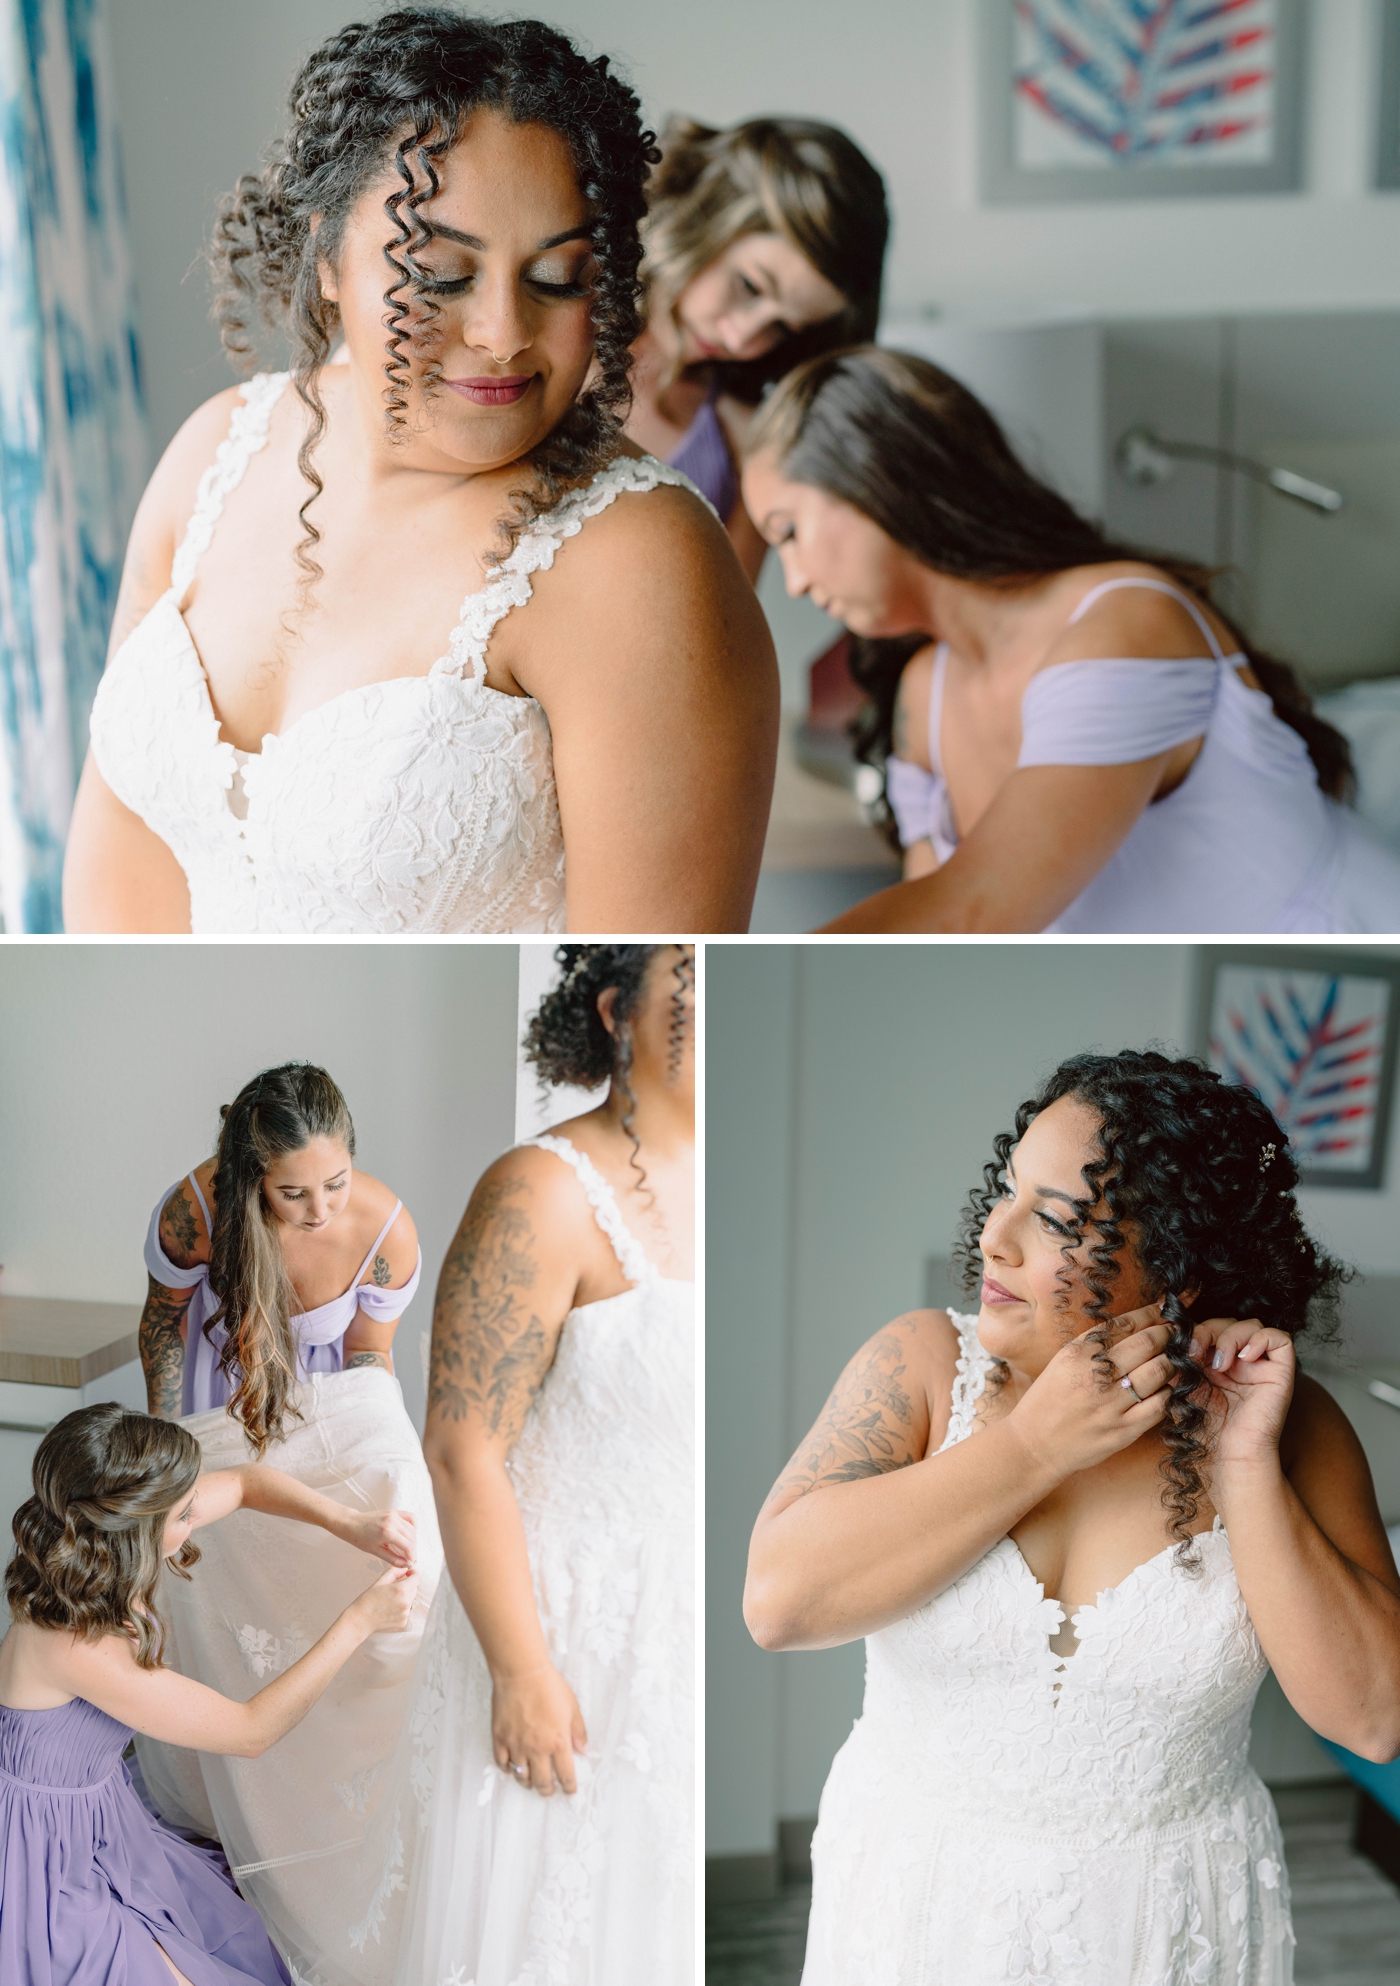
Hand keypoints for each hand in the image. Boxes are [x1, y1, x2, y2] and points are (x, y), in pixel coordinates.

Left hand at [335, 1508, 416, 1567]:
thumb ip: (393, 1559)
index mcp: (387, 1532)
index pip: (408, 1545)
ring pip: (412, 1528)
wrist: (352, 1524)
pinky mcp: (394, 1511)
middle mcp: (393, 1521)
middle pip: (412, 1537)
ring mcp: (394, 1514)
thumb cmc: (360, 1538)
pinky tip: (409, 1534)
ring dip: (413, 1539)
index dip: (412, 1555)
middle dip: (413, 1549)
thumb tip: (405, 1564)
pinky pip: (410, 1517)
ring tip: (408, 1548)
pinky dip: (413, 1526)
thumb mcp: (376, 1552)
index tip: (412, 1562)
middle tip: (410, 1557)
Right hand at [349, 1565, 418, 1636]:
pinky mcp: (403, 1622)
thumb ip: (395, 1572)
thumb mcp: (380, 1581)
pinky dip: (401, 1609)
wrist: (361, 1620)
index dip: (413, 1574)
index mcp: (401, 1590)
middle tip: (392, 1589)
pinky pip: (406, 1611)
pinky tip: (389, 1610)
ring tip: (389, 1602)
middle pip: (414, 1589)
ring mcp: (405, 1614)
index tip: (408, 1574)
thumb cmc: (368, 1600)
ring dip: (404, 1598)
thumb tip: (405, 1570)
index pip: (417, 1578)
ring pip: (410, 1601)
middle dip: (407, 1586)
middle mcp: (406, 1602)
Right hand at [491, 1662, 587, 1798]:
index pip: (565, 1775)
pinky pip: (502, 1763)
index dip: (569, 1787)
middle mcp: (537, 1749)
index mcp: (558, 1742)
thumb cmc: (549, 1686)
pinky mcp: (500, 1738)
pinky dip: (507, 1769)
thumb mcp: (572, 1707)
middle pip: (542, 1782)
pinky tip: (512, 1767)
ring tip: (531, 1781)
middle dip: (547, 1791)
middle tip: (549, 1791)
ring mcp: (516, 1745)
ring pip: (521, 1776)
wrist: (521, 1673)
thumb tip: (584, 1750)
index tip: (570, 1791)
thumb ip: (579, 1732)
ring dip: (527, 1782)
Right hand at [1007, 1305, 1174, 1479]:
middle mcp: (1096, 1375)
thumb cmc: (1049, 1399)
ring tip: (1171, 1359)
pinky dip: (1168, 1392)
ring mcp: (1111, 1404)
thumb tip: (1136, 1324)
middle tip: (1175, 1331)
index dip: (1151, 1313)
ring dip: (1171, 1361)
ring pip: (1159, 1372)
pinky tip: (1162, 1389)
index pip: (1125, 1323)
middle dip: (1167, 1333)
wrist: (1035, 1444)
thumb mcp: (1063, 1361)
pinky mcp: (1124, 1430)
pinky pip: (1160, 1405)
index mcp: (1078, 1353)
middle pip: (1147, 1343)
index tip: (1163, 1310)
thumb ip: (1095, 1344)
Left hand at [1185, 1316, 1295, 1479]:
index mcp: (1218, 1363)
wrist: (1228, 1455)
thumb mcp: (1184, 1386)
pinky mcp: (1281, 1373)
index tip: (1182, 1348)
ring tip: (1220, 1363)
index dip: (1196, 1331)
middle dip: (1210, 1330)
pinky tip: (1244, 1358)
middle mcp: (1241, 1362)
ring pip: (1253, 1325)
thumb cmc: (1206, 1429)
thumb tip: (1173, 1334)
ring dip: (1231, 1336)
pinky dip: (1261, 1339)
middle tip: (1196, 1351)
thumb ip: (1180, 1360)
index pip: (1210, 1328)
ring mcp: (1261, 1366)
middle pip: (1230, 1322)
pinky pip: (1281, 1339)